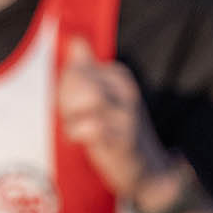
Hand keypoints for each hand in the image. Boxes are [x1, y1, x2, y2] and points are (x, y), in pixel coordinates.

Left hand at [57, 37, 170, 205]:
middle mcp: (126, 92)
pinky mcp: (123, 140)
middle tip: (75, 119)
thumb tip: (75, 39)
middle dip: (65, 101)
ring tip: (78, 129)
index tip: (73, 105)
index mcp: (119, 77)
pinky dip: (78, 134)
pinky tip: (82, 142)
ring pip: (85, 97)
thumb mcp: (103, 96)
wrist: (147, 173)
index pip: (76, 66)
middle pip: (77, 78)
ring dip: (71, 117)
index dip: (65, 86)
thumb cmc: (117, 132)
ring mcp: (126, 116)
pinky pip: (90, 127)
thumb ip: (86, 68)